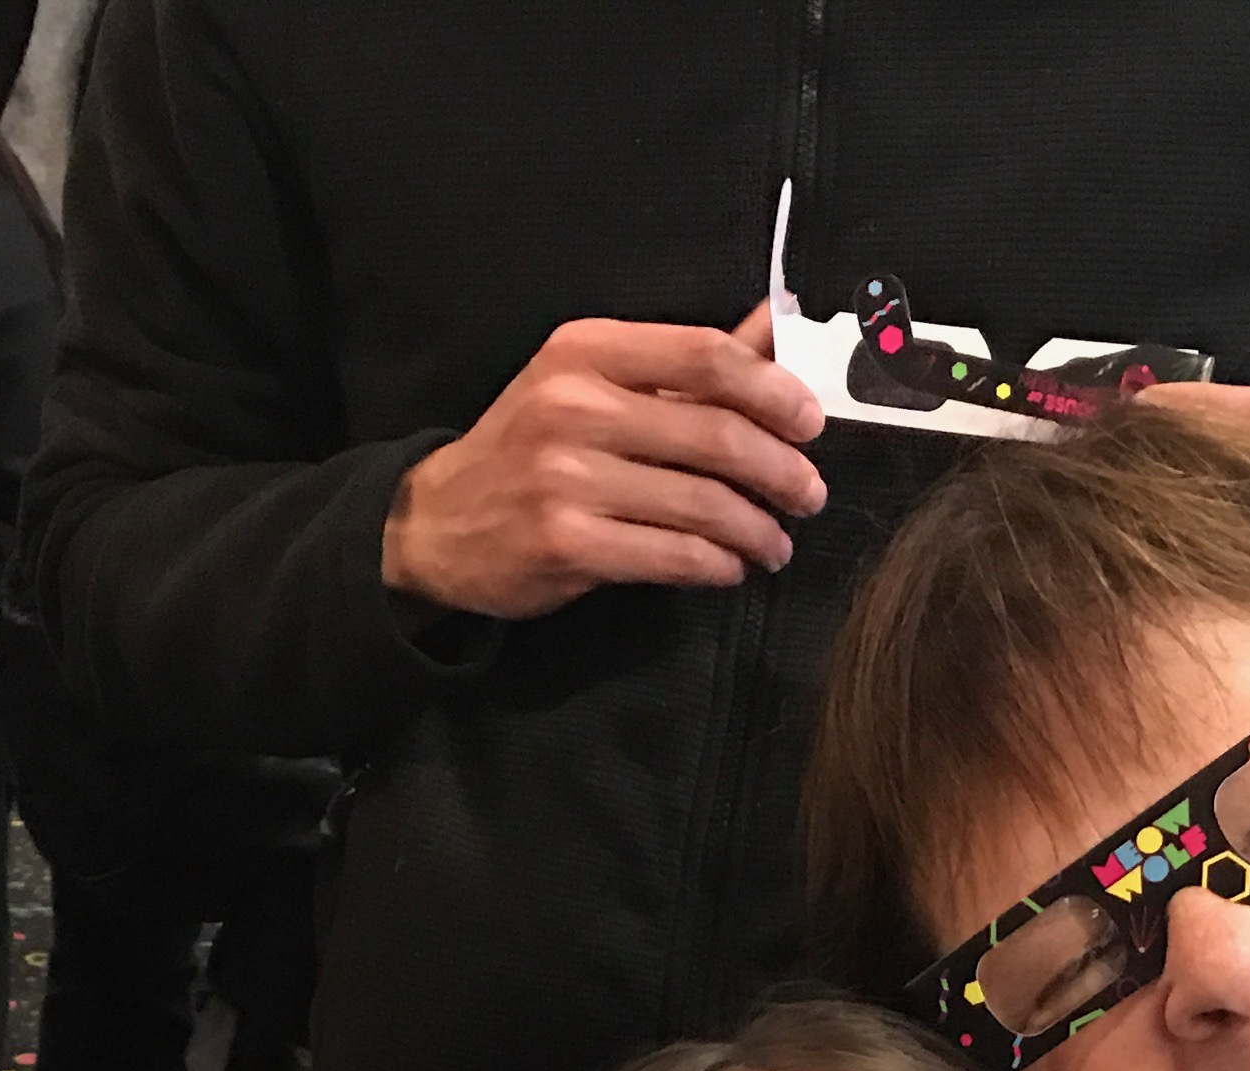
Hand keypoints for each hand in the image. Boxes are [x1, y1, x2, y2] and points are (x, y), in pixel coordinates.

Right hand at [381, 310, 825, 619]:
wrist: (439, 523)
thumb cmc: (530, 450)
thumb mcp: (591, 385)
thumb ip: (684, 364)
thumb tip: (775, 324)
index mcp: (585, 353)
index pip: (706, 355)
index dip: (774, 390)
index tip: (810, 422)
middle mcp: (573, 407)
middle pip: (716, 433)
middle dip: (781, 470)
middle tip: (808, 494)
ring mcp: (566, 478)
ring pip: (702, 502)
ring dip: (757, 528)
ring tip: (775, 541)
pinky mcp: (567, 543)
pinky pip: (673, 555)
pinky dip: (718, 564)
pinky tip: (731, 566)